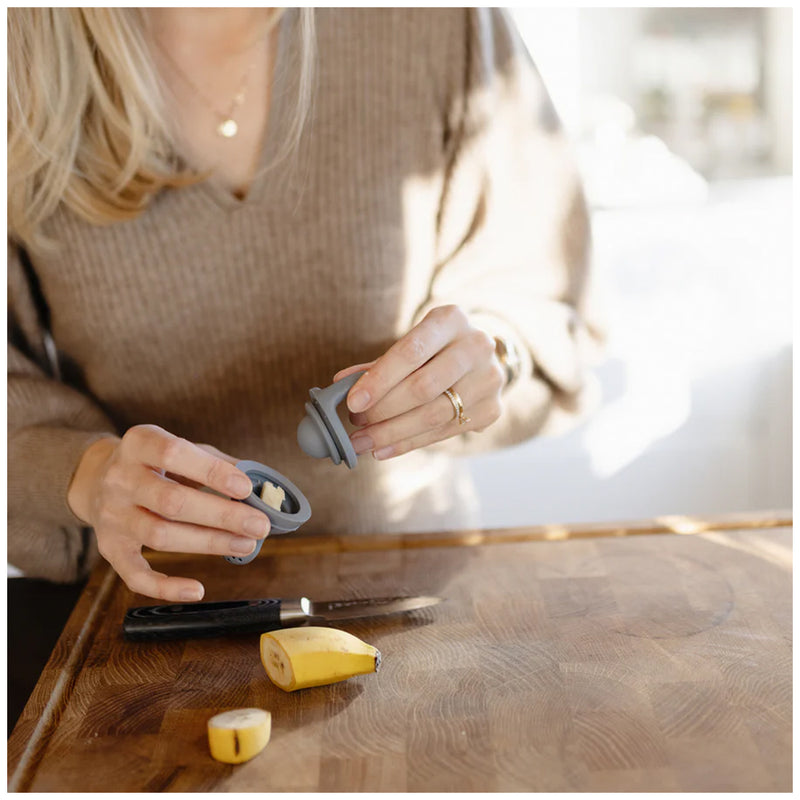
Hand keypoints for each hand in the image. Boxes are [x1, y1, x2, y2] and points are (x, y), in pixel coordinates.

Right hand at [67, 425, 267, 601]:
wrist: (97, 478)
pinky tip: (196, 590)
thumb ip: (217, 463)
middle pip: (171, 502)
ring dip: (208, 543)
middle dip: (221, 515)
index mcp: (139, 443)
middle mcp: (119, 479)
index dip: (212, 472)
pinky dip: (165, 587)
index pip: (174, 453)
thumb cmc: (156, 464)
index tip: (246, 487)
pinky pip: (134, 575)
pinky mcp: (109, 548)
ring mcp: (111, 515)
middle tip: (260, 525)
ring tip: (245, 544)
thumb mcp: (182, 449)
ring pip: (160, 536)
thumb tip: (261, 486)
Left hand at [334, 305, 504, 459]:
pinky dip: (409, 443)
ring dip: (392, 433)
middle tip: (355, 425)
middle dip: (383, 410)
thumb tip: (341, 383)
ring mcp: (489, 379)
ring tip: (363, 442)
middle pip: (424, 387)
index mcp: (451, 319)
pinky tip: (384, 449)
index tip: (353, 402)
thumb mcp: (411, 343)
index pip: (411, 352)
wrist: (480, 357)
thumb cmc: (435, 348)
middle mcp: (477, 346)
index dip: (379, 379)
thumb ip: (378, 364)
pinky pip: (444, 433)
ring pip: (434, 415)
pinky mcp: (493, 410)